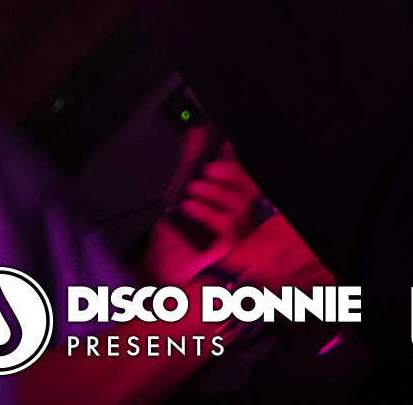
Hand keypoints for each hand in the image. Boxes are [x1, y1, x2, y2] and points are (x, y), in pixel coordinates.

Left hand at [143, 128, 263, 281]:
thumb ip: (190, 163)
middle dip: (231, 173)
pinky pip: (226, 225)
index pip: (250, 177)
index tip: (225, 147)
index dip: (240, 163)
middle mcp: (243, 219)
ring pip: (239, 205)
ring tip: (193, 189)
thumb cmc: (173, 242)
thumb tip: (198, 132)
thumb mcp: (179, 195)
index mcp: (234, 202)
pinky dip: (206, 211)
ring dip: (214, 192)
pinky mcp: (232, 252)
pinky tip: (190, 207)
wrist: (159, 279)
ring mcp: (241, 237)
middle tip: (209, 169)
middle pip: (253, 188)